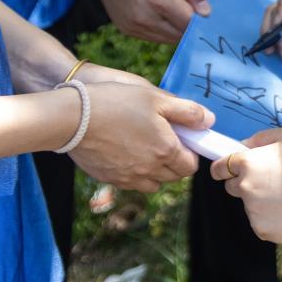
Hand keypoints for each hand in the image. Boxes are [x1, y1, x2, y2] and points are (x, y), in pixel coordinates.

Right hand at [67, 69, 211, 193]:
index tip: (182, 139)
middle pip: (173, 177)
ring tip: (146, 148)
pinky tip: (126, 153)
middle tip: (165, 140)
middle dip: (175, 162)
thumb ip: (186, 112)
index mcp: (166, 150)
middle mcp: (150, 170)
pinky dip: (135, 174)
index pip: (190, 165)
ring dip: (156, 171)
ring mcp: (128, 178)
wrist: (72, 118)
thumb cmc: (115, 102)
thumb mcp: (156, 98)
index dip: (190, 152)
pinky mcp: (110, 179)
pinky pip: (131, 184)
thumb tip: (209, 121)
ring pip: (153, 184)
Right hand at [94, 0, 210, 43]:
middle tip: (189, 4)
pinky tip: (158, 9)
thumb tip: (206, 12)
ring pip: (168, 39)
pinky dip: (162, 28)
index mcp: (161, 1)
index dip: (202, 18)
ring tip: (172, 4)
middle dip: (190, 23)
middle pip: (181, 35)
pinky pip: (154, 37)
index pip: (192, 24)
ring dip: (176, 27)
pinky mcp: (127, 30)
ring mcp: (135, 27)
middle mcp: (147, 19)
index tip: (204, 7)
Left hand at [209, 126, 281, 242]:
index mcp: (248, 163)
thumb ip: (260, 139)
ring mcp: (253, 213)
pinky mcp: (263, 231)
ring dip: (261, 201)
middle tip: (271, 181)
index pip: (219, 168)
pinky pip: (261, 223)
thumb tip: (243, 146)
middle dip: (245, 183)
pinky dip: (271, 218)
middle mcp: (245, 189)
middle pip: (232, 188)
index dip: (224, 168)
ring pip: (250, 206)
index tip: (228, 170)